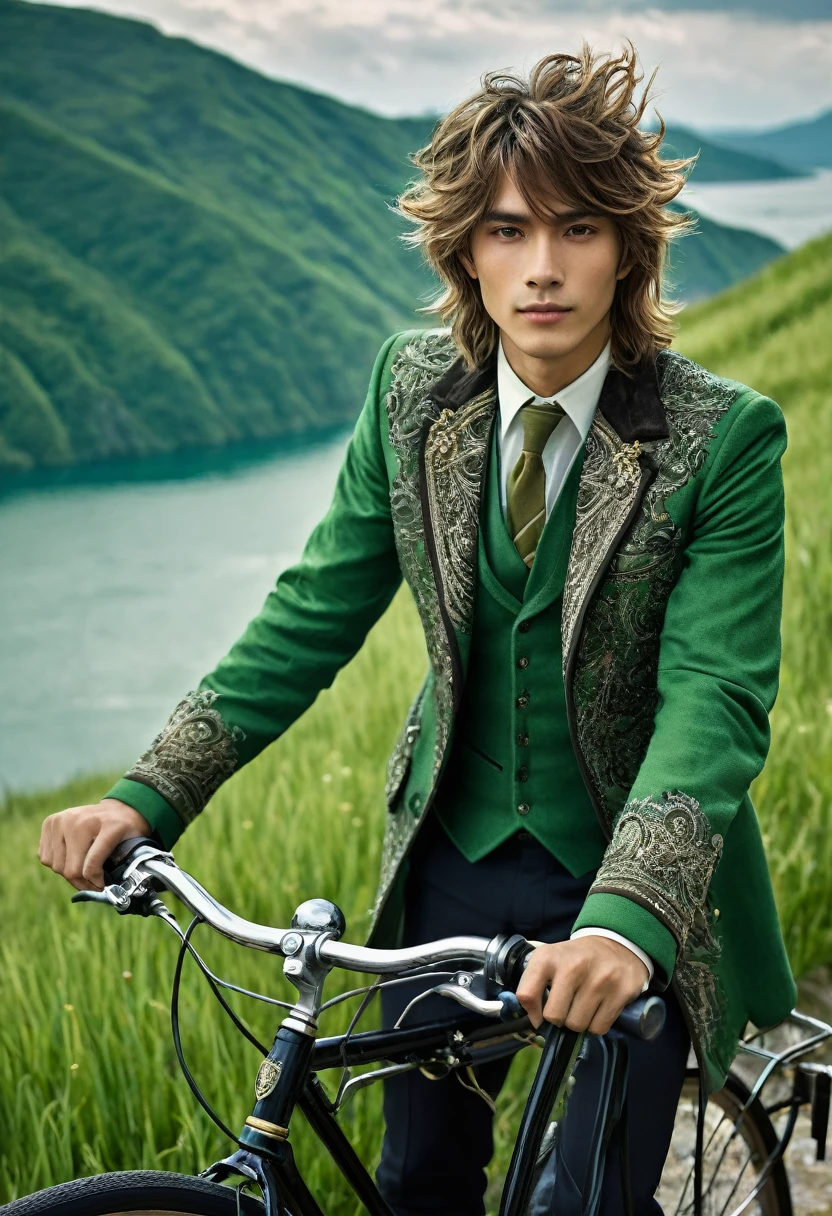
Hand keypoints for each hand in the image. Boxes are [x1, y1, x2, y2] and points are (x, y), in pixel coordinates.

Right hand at [38, 799, 151, 891]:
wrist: (116, 809)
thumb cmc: (125, 831)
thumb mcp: (134, 845)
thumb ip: (122, 865)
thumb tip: (106, 893)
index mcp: (107, 825)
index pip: (91, 865)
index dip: (96, 883)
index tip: (102, 887)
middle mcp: (80, 819)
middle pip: (70, 870)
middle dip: (82, 883)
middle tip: (92, 884)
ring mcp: (62, 819)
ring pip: (56, 866)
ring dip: (69, 875)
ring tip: (83, 870)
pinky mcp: (49, 822)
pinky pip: (46, 858)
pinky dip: (57, 864)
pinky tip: (71, 857)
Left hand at [515, 937, 648, 1035]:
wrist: (615, 945)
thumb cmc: (575, 959)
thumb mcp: (548, 961)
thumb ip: (532, 988)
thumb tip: (535, 1024)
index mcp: (549, 957)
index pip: (526, 994)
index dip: (532, 1012)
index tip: (540, 1013)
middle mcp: (573, 966)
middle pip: (555, 1017)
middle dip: (560, 1018)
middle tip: (567, 1005)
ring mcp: (599, 979)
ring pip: (577, 1025)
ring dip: (579, 1022)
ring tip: (584, 1005)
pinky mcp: (621, 992)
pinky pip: (599, 1028)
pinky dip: (596, 1024)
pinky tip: (599, 1007)